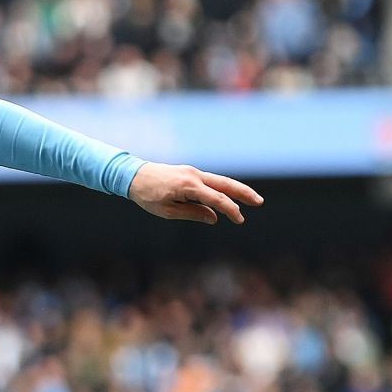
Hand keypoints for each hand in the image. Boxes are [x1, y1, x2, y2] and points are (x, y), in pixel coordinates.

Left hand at [128, 163, 261, 224]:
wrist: (132, 176)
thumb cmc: (147, 196)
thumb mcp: (167, 211)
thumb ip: (192, 213)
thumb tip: (214, 218)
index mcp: (188, 186)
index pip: (216, 199)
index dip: (230, 210)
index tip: (240, 220)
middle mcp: (193, 176)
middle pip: (225, 184)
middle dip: (243, 193)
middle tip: (259, 202)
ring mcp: (192, 172)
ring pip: (220, 181)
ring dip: (236, 189)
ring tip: (251, 199)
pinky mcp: (189, 173)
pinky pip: (210, 181)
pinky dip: (222, 188)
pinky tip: (229, 197)